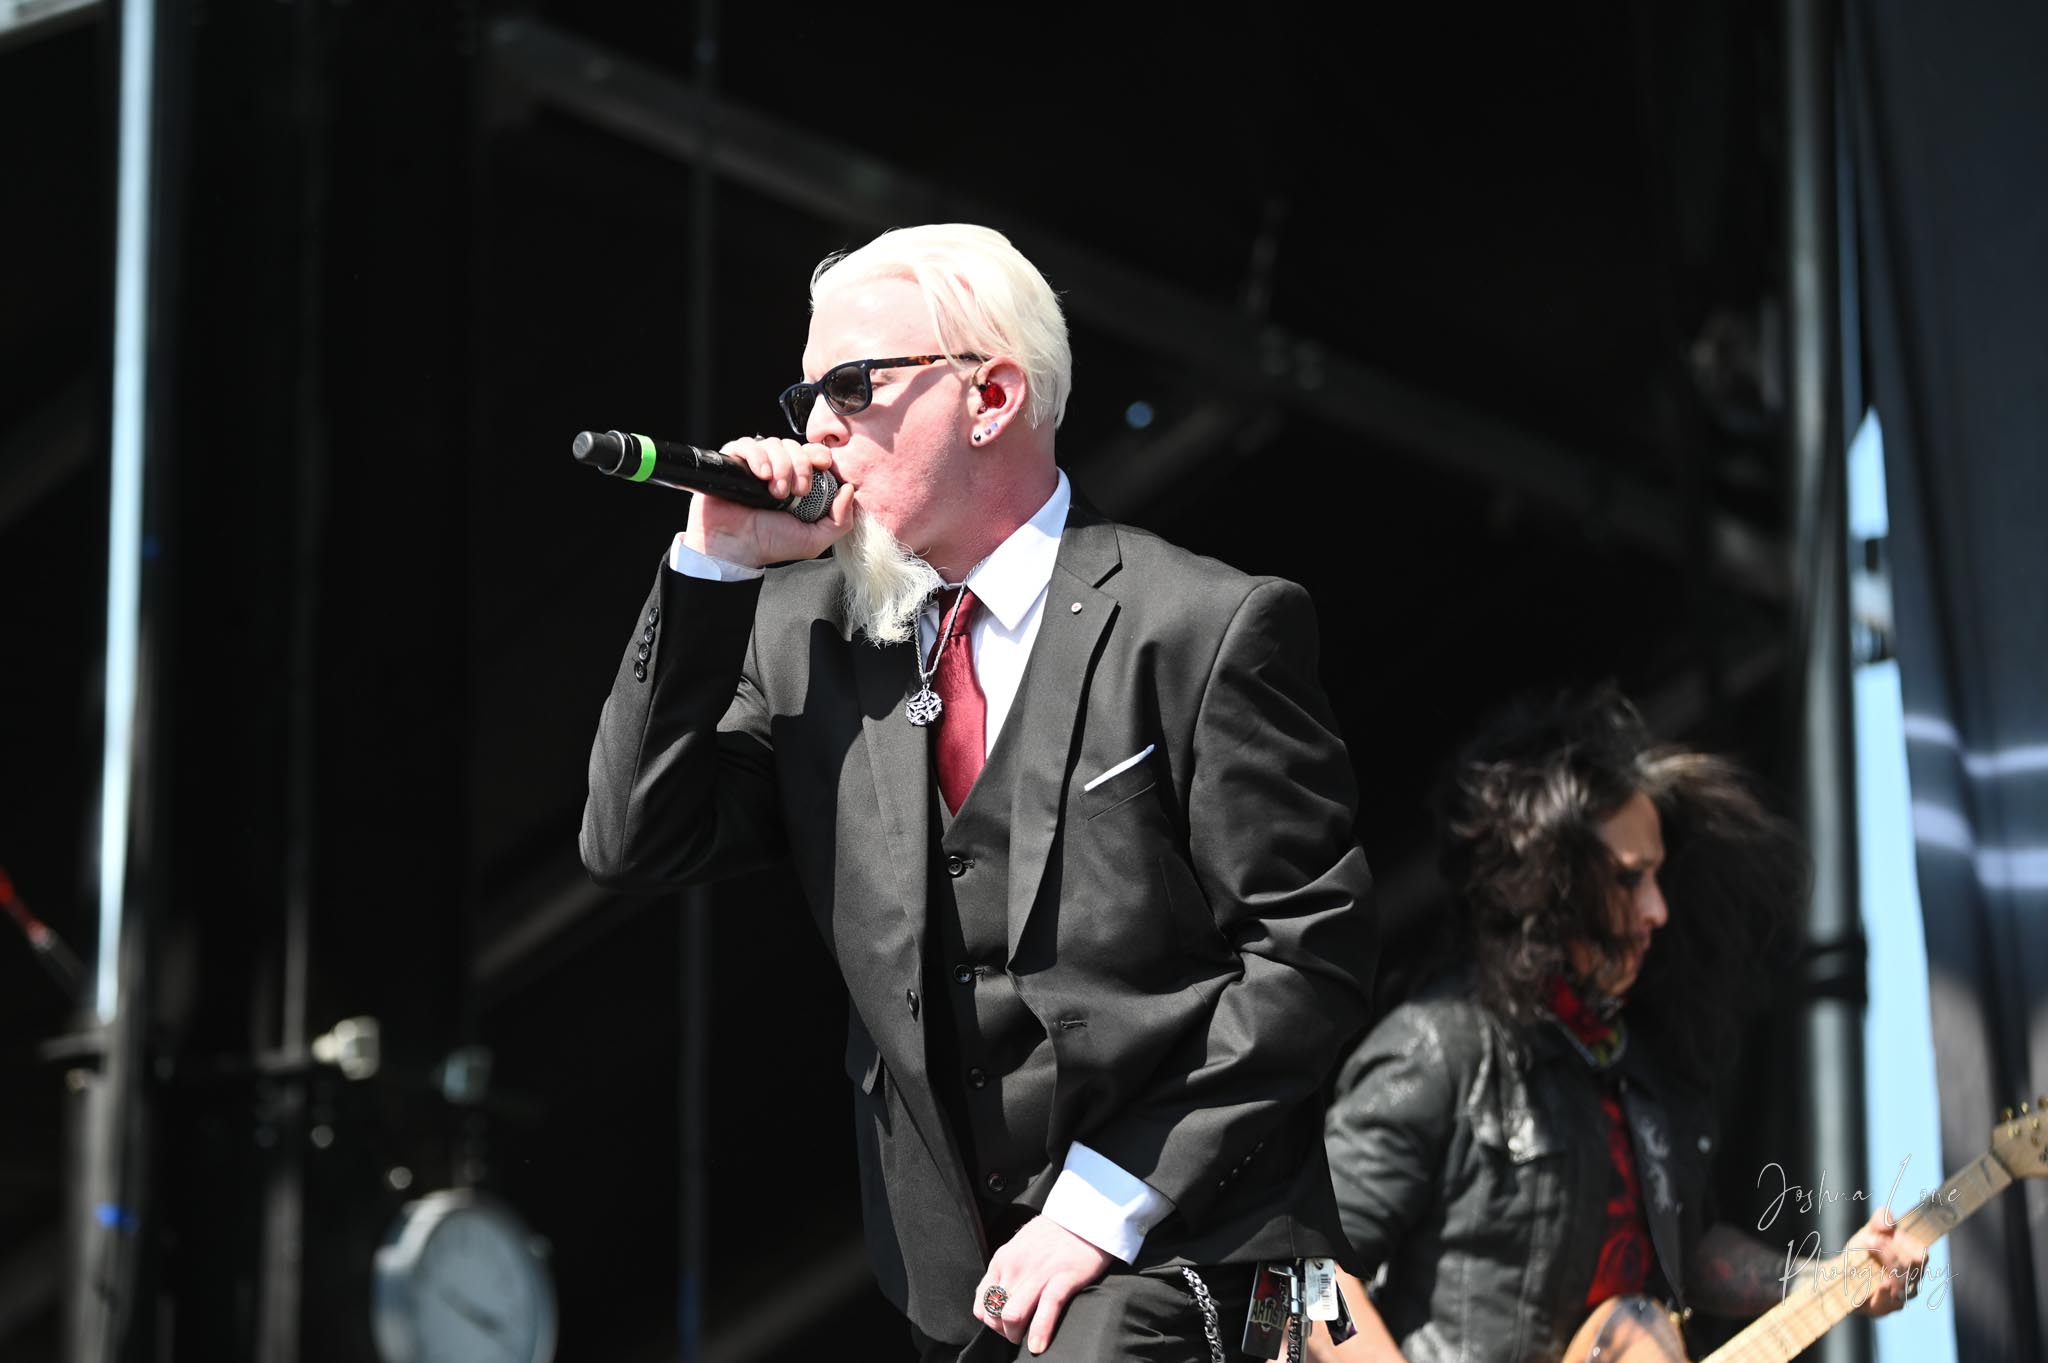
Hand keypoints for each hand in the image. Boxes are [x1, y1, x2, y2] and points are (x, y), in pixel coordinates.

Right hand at [682, 436, 854, 567]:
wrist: (735, 548)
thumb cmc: (770, 544)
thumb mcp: (815, 539)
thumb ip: (840, 520)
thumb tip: (849, 490)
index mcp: (797, 481)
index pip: (812, 453)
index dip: (819, 454)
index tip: (824, 465)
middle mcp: (777, 469)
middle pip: (794, 446)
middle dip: (801, 466)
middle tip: (798, 491)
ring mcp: (755, 464)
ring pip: (773, 443)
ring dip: (781, 465)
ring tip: (776, 492)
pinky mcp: (733, 461)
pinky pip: (747, 444)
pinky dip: (758, 457)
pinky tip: (761, 475)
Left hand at [972, 1215, 1112, 1353]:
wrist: (1086, 1215)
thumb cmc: (1056, 1232)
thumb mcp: (1021, 1245)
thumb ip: (1010, 1268)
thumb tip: (1003, 1295)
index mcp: (1002, 1259)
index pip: (982, 1302)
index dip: (992, 1321)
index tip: (1006, 1326)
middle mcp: (1014, 1267)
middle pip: (995, 1313)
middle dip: (1005, 1332)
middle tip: (1020, 1336)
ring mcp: (1038, 1273)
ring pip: (1012, 1315)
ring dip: (1017, 1336)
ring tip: (1029, 1341)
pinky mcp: (1062, 1278)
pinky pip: (1045, 1310)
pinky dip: (1040, 1332)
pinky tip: (1040, 1345)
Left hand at [1845, 1209, 1928, 1315]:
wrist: (1840, 1271)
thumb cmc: (1863, 1250)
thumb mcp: (1870, 1230)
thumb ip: (1880, 1220)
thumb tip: (1887, 1224)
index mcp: (1915, 1261)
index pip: (1921, 1255)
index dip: (1903, 1244)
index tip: (1879, 1235)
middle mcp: (1912, 1281)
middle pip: (1911, 1269)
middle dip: (1890, 1253)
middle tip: (1869, 1241)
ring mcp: (1899, 1297)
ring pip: (1902, 1287)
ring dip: (1888, 1271)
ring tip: (1872, 1258)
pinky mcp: (1882, 1309)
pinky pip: (1888, 1305)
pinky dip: (1884, 1294)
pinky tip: (1880, 1284)